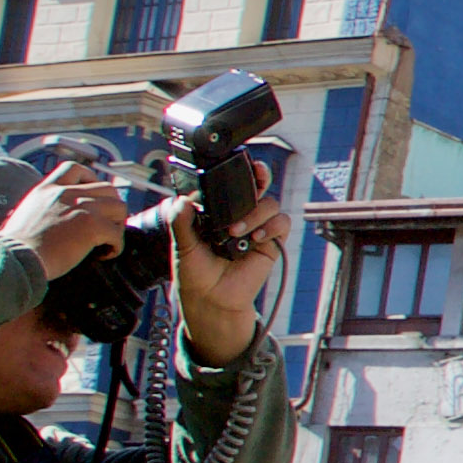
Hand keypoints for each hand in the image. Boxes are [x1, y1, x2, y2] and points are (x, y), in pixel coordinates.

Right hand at [0, 156, 132, 283]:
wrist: (16, 258)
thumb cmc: (16, 245)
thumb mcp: (25, 212)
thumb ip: (43, 206)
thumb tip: (52, 217)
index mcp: (47, 188)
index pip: (75, 169)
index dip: (91, 179)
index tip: (94, 196)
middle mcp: (66, 193)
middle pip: (107, 188)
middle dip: (111, 206)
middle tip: (106, 224)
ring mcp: (82, 207)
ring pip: (119, 207)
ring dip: (117, 225)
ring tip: (107, 240)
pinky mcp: (92, 226)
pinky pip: (117, 233)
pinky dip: (116, 246)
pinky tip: (105, 254)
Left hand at [172, 145, 286, 362]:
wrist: (212, 300)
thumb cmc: (196, 274)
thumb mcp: (182, 246)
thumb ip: (181, 222)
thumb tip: (182, 201)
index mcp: (218, 211)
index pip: (231, 184)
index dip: (239, 171)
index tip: (240, 161)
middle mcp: (239, 214)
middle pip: (257, 185)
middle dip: (260, 175)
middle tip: (257, 174)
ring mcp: (256, 227)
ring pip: (269, 203)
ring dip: (255, 214)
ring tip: (236, 233)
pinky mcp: (271, 242)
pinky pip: (281, 223)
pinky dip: (271, 227)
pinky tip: (256, 239)